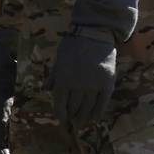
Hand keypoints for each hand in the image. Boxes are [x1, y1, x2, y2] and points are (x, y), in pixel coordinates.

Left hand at [47, 0, 139, 124]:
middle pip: (73, 107)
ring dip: (83, 116)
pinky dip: (97, 113)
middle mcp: (78, 85)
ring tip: (81, 119)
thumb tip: (46, 90)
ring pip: (87, 108)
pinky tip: (94, 117)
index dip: (60, 112)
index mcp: (63, 79)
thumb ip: (54, 75)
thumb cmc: (73, 45)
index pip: (60, 102)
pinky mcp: (107, 84)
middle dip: (71, 113)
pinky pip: (102, 104)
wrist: (94, 34)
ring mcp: (93, 86)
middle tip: (72, 117)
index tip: (61, 117)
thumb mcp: (59, 59)